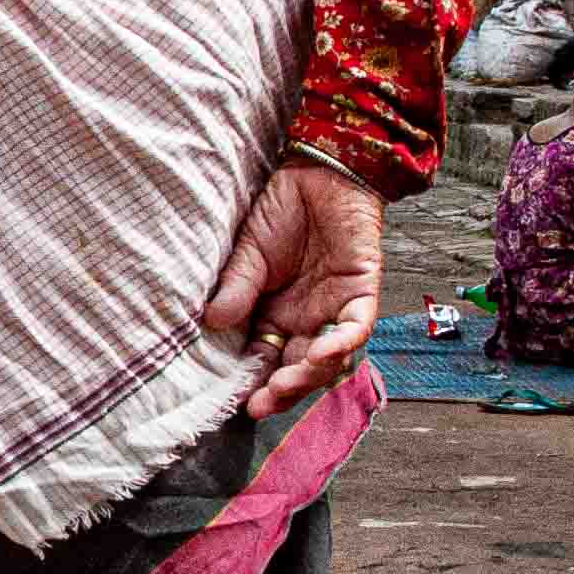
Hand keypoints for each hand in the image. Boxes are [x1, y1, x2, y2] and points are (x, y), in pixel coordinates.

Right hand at [202, 160, 383, 418]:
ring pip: (328, 358)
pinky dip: (341, 344)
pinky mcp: (361, 291)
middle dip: (280, 391)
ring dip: (307, 376)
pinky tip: (323, 354)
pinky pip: (356, 327)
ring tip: (284, 386)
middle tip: (260, 405)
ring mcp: (334, 308)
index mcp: (274, 313)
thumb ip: (236, 286)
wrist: (321, 168)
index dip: (251, 380)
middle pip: (295, 367)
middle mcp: (305, 319)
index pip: (263, 357)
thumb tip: (212, 320)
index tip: (234, 399)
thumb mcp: (247, 250)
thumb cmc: (283, 207)